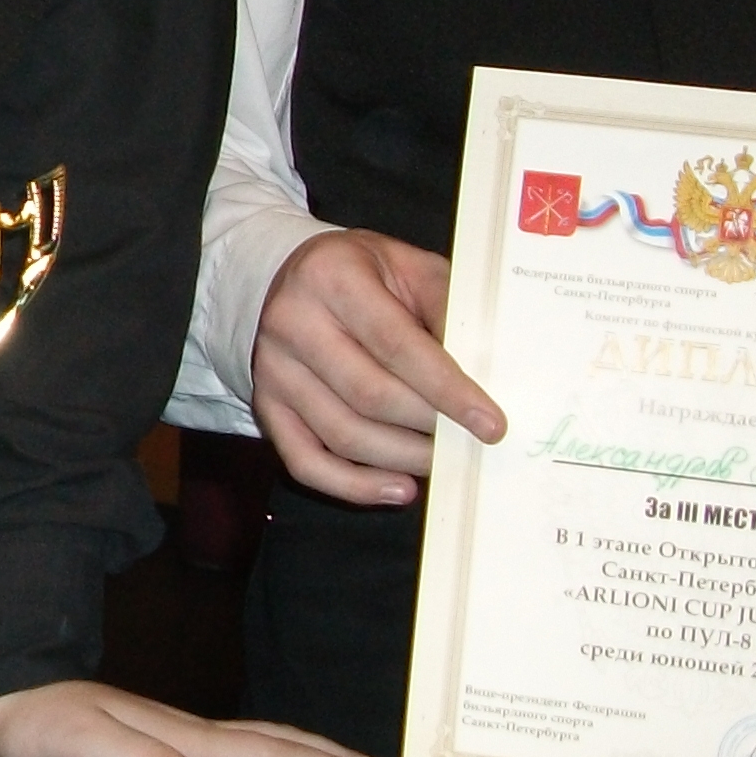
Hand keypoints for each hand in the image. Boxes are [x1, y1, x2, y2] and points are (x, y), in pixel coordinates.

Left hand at [0, 680, 396, 756]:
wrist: (10, 701)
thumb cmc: (45, 728)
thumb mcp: (90, 750)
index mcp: (185, 741)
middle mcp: (192, 737)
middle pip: (279, 745)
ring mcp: (181, 738)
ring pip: (263, 746)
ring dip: (312, 756)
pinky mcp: (166, 746)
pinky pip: (239, 755)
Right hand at [250, 227, 502, 504]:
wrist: (295, 276)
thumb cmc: (367, 275)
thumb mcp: (412, 268)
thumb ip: (447, 310)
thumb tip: (486, 375)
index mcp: (331, 277)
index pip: (396, 345)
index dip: (446, 390)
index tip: (490, 424)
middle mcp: (291, 323)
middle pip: (369, 396)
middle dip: (429, 427)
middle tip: (470, 442)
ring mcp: (271, 369)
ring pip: (342, 435)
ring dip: (402, 459)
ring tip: (441, 461)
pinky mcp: (266, 405)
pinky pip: (305, 461)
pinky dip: (354, 487)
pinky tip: (398, 488)